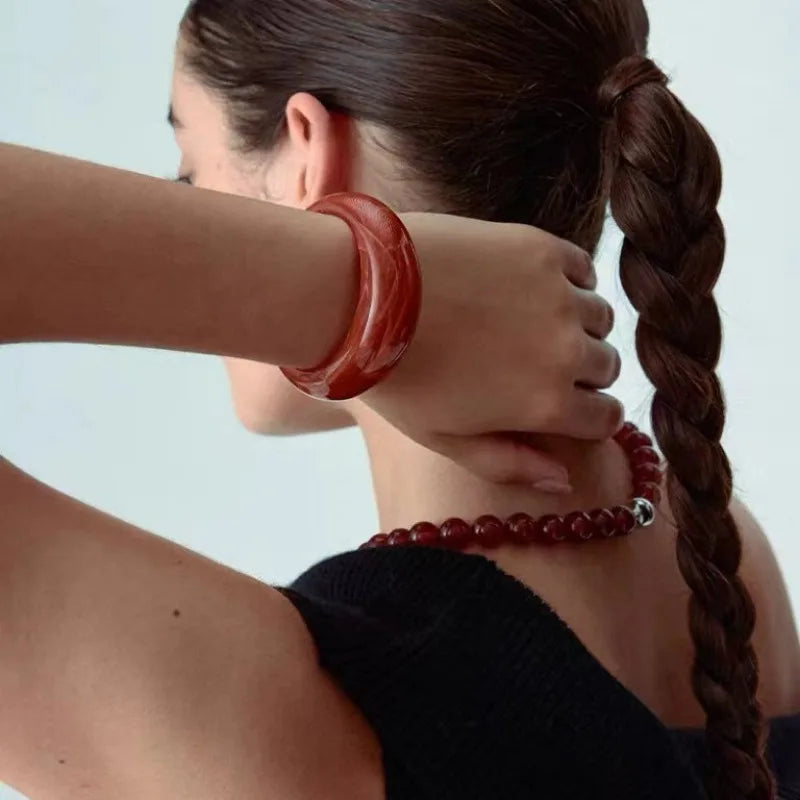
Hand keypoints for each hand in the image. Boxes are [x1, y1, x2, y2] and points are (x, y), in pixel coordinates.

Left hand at [361, 213, 622, 487]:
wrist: (362, 299)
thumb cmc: (398, 378)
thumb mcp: (446, 439)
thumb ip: (509, 464)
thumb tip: (564, 483)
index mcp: (548, 404)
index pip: (607, 419)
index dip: (589, 416)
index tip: (567, 405)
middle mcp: (567, 351)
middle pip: (606, 366)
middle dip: (583, 372)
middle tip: (539, 362)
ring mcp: (557, 296)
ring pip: (600, 317)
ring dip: (579, 324)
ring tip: (535, 323)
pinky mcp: (540, 250)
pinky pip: (583, 271)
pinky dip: (569, 282)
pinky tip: (535, 288)